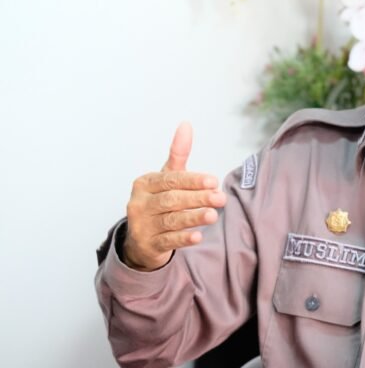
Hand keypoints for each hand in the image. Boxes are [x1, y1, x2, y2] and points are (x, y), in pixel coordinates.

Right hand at [123, 123, 225, 270]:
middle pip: (171, 199)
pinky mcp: (148, 244)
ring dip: (193, 218)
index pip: (171, 180)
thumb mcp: (167, 177)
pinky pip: (167, 240)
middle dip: (197, 198)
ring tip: (213, 216)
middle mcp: (139, 203)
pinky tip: (198, 236)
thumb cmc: (159, 201)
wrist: (141, 239)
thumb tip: (186, 124)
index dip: (193, 180)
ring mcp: (142, 225)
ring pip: (170, 220)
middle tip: (220, 198)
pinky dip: (183, 238)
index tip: (214, 180)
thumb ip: (178, 154)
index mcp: (145, 183)